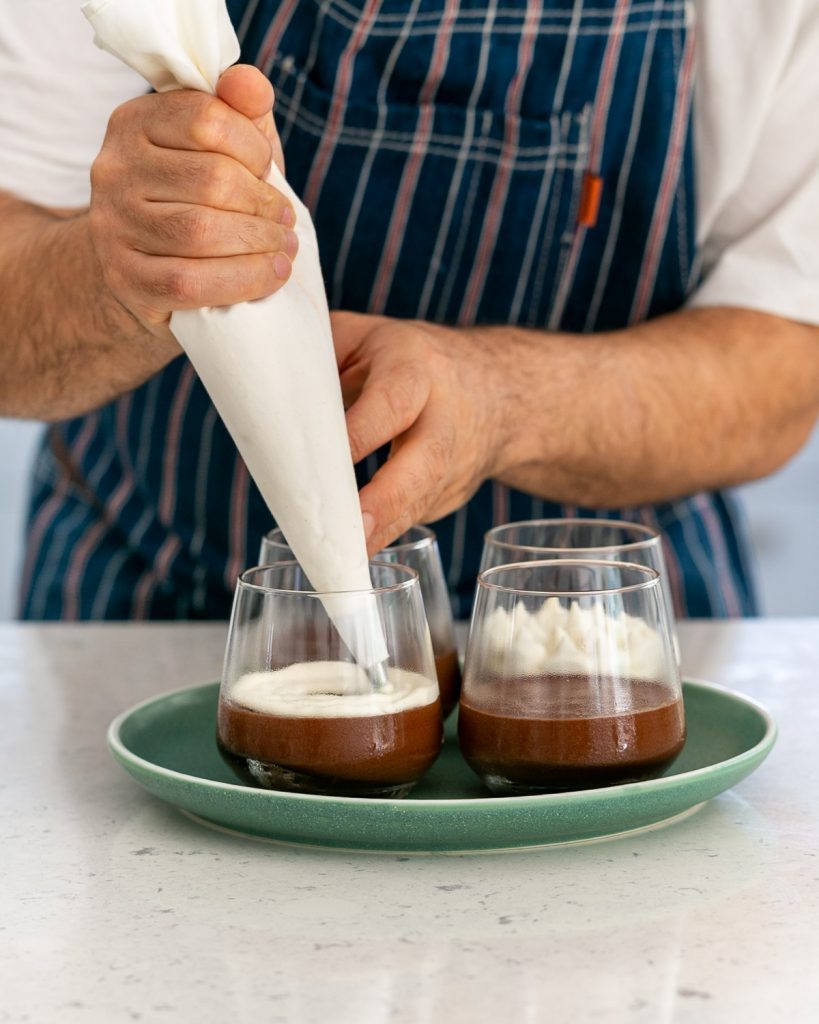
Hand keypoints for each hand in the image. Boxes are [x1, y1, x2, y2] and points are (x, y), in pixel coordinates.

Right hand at [88, 65, 296, 339]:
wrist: (142, 268)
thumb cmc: (193, 201)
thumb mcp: (219, 147)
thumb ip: (239, 110)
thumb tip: (251, 85)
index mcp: (134, 122)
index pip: (206, 120)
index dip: (252, 148)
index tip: (266, 171)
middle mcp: (114, 170)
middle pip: (212, 180)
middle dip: (264, 204)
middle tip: (286, 221)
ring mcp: (113, 226)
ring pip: (202, 232)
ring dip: (260, 244)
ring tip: (284, 248)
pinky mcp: (125, 278)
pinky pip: (191, 282)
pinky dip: (243, 279)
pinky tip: (270, 275)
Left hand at [332, 311, 529, 553]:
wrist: (495, 390)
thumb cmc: (409, 360)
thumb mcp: (366, 336)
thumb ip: (323, 355)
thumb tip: (265, 387)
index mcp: (416, 370)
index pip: (391, 404)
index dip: (360, 434)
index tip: (321, 463)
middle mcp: (443, 418)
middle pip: (424, 462)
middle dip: (387, 499)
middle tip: (351, 532)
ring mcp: (454, 463)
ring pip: (421, 501)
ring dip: (382, 531)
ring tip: (342, 560)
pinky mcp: (449, 495)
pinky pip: (414, 518)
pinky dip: (383, 538)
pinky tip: (352, 557)